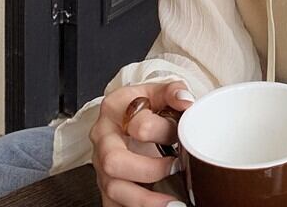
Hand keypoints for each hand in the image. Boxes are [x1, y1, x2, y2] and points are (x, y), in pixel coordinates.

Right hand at [89, 80, 194, 206]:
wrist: (133, 114)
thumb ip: (175, 92)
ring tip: (173, 203)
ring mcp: (100, 163)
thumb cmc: (149, 104)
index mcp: (115, 107)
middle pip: (114, 162)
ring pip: (113, 189)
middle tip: (176, 167)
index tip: (181, 135)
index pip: (139, 125)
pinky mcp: (105, 184)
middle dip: (149, 170)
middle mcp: (102, 137)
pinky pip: (114, 205)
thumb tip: (185, 102)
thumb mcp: (161, 90)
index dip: (165, 132)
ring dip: (145, 200)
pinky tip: (159, 206)